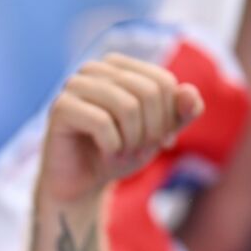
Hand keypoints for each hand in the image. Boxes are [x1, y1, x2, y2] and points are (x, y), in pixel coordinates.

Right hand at [39, 53, 203, 203]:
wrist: (80, 183)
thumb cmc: (118, 153)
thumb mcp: (157, 134)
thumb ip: (180, 113)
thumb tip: (190, 93)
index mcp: (119, 66)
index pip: (163, 82)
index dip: (168, 118)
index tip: (157, 141)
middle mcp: (95, 69)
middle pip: (148, 93)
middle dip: (151, 131)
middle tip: (139, 152)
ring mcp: (74, 85)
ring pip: (127, 106)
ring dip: (132, 141)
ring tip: (123, 155)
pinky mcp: (61, 108)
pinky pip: (102, 123)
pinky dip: (113, 147)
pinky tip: (106, 156)